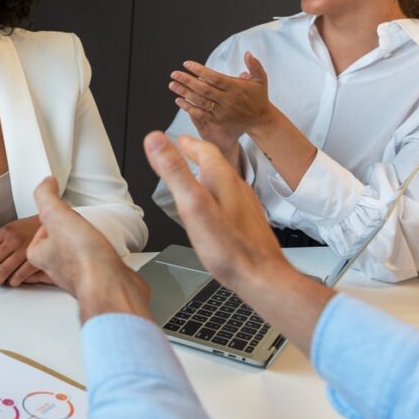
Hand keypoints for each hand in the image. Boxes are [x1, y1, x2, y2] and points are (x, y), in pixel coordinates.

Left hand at [0, 216, 42, 286]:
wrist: (54, 226)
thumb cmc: (31, 229)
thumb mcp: (13, 228)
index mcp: (5, 232)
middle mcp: (12, 240)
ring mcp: (24, 250)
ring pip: (2, 271)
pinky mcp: (35, 260)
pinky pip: (19, 277)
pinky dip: (13, 282)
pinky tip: (13, 281)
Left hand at [26, 178, 150, 321]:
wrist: (110, 286)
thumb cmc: (82, 259)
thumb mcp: (56, 214)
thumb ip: (46, 196)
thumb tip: (45, 182)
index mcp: (41, 255)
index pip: (37, 235)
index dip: (49, 221)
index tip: (57, 214)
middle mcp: (57, 268)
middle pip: (56, 247)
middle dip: (66, 236)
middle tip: (74, 226)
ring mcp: (77, 277)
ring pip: (75, 259)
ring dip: (84, 248)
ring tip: (92, 239)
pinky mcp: (97, 282)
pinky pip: (95, 268)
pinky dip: (100, 261)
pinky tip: (106, 255)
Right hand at [143, 131, 334, 352]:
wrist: (262, 277)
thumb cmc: (228, 248)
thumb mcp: (192, 205)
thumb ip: (174, 171)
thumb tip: (156, 140)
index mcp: (222, 180)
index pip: (205, 151)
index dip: (188, 144)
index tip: (176, 140)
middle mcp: (237, 188)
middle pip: (216, 164)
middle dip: (198, 156)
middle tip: (184, 152)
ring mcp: (245, 206)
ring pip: (225, 181)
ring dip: (208, 174)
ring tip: (195, 176)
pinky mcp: (248, 223)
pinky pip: (231, 200)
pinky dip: (217, 194)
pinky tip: (213, 209)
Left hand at [169, 52, 270, 161]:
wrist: (260, 120)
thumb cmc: (259, 97)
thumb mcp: (260, 80)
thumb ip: (254, 66)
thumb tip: (247, 53)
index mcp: (236, 88)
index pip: (214, 77)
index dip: (200, 70)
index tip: (187, 64)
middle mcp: (228, 100)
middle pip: (204, 89)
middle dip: (187, 81)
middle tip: (174, 74)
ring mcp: (222, 111)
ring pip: (200, 102)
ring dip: (184, 93)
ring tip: (172, 85)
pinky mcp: (218, 120)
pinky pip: (201, 114)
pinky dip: (189, 108)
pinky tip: (178, 100)